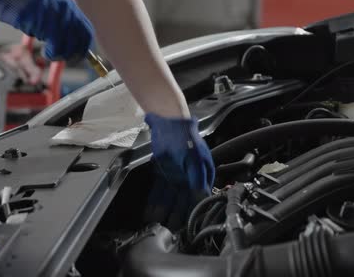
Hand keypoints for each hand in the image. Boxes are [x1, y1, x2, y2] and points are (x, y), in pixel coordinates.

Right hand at [0, 0, 93, 60]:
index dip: (84, 47)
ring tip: (49, 55)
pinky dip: (52, 53)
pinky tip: (45, 53)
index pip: (88, 31)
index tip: (76, 57)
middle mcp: (67, 9)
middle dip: (74, 53)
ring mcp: (57, 13)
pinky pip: (56, 43)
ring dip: (60, 55)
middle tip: (61, 58)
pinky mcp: (45, 19)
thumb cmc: (29, 13)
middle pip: (81, 38)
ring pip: (69, 43)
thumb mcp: (52, 19)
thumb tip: (77, 51)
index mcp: (71, 8)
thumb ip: (65, 30)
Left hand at [143, 113, 215, 228]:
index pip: (197, 198)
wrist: (169, 121)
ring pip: (170, 197)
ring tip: (157, 225)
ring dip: (164, 211)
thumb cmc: (185, 138)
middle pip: (183, 200)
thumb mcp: (193, 160)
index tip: (186, 226)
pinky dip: (155, 201)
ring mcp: (176, 175)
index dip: (192, 212)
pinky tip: (151, 211)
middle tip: (168, 231)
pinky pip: (159, 190)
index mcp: (202, 174)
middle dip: (176, 216)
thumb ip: (196, 181)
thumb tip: (201, 199)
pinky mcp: (164, 173)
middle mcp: (190, 177)